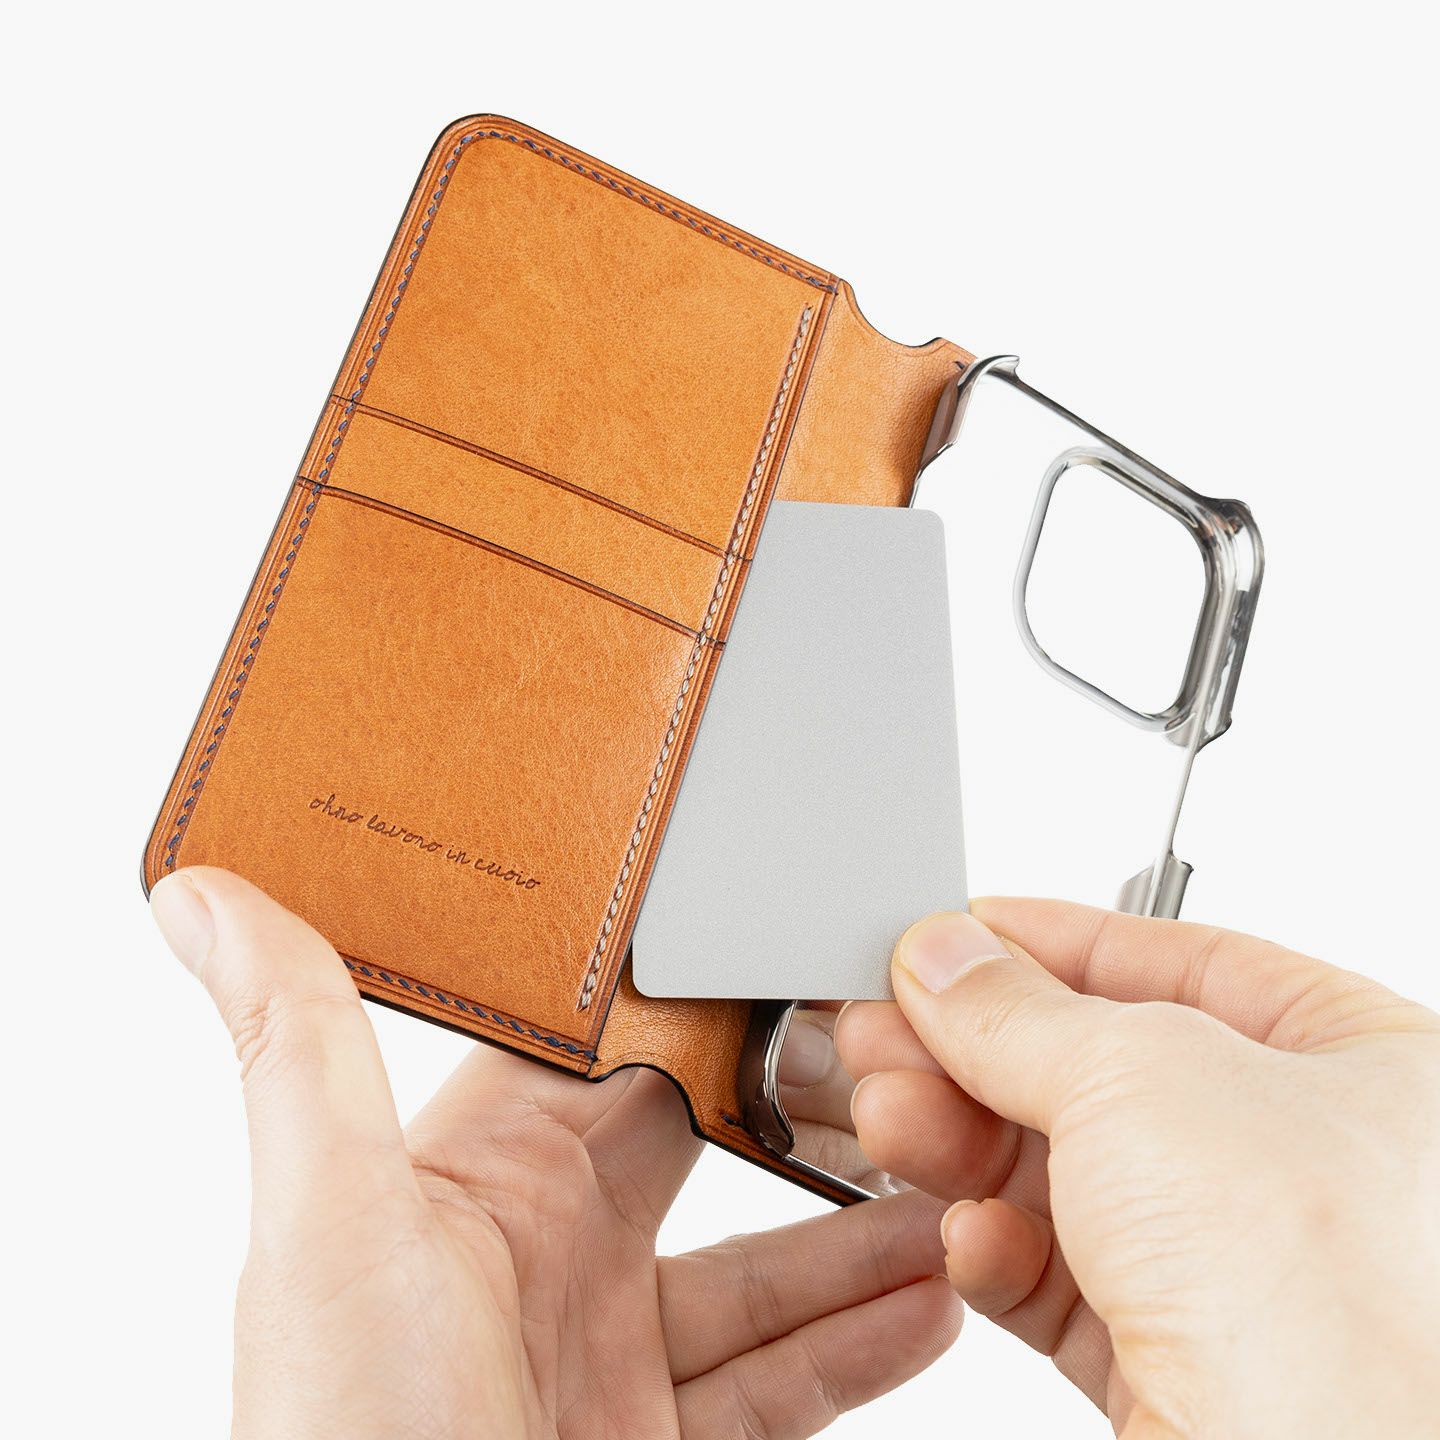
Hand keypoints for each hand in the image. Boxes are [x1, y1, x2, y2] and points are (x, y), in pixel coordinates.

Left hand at [150, 868, 960, 1439]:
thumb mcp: (332, 1224)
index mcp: (475, 1183)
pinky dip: (860, 1343)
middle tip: (904, 1065)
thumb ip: (298, 1047)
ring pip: (765, 1272)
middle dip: (806, 1111)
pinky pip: (783, 1383)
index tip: (786, 951)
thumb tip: (200, 894)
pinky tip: (928, 1301)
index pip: (606, 1056)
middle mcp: (544, 1263)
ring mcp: (608, 1361)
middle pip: (710, 1156)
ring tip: (952, 1180)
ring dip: (861, 1232)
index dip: (698, 1003)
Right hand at [838, 899, 1439, 1438]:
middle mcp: (1314, 1169)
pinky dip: (998, 1250)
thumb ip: (1019, 1011)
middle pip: (1104, 1074)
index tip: (960, 937)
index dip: (1057, 942)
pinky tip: (966, 1236)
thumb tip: (948, 959)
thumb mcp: (1137, 1079)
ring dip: (964, 1145)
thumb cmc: (1327, 1297)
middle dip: (978, 1053)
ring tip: (892, 1115)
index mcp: (1367, 1067)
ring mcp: (1249, 1272)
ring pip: (1070, 1177)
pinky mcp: (1186, 1362)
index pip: (1187, 964)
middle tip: (889, 1027)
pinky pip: (1066, 1278)